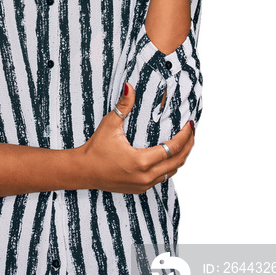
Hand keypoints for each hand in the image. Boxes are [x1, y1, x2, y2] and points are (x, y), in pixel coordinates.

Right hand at [76, 83, 194, 193]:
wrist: (83, 171)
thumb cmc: (95, 148)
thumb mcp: (109, 125)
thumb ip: (123, 105)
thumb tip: (130, 86)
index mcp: (141, 161)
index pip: (173, 148)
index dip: (185, 136)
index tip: (190, 124)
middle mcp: (145, 176)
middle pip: (178, 161)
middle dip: (188, 146)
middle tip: (192, 131)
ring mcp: (143, 185)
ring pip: (171, 172)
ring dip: (180, 157)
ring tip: (184, 142)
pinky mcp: (139, 189)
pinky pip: (162, 178)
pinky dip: (169, 166)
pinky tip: (169, 155)